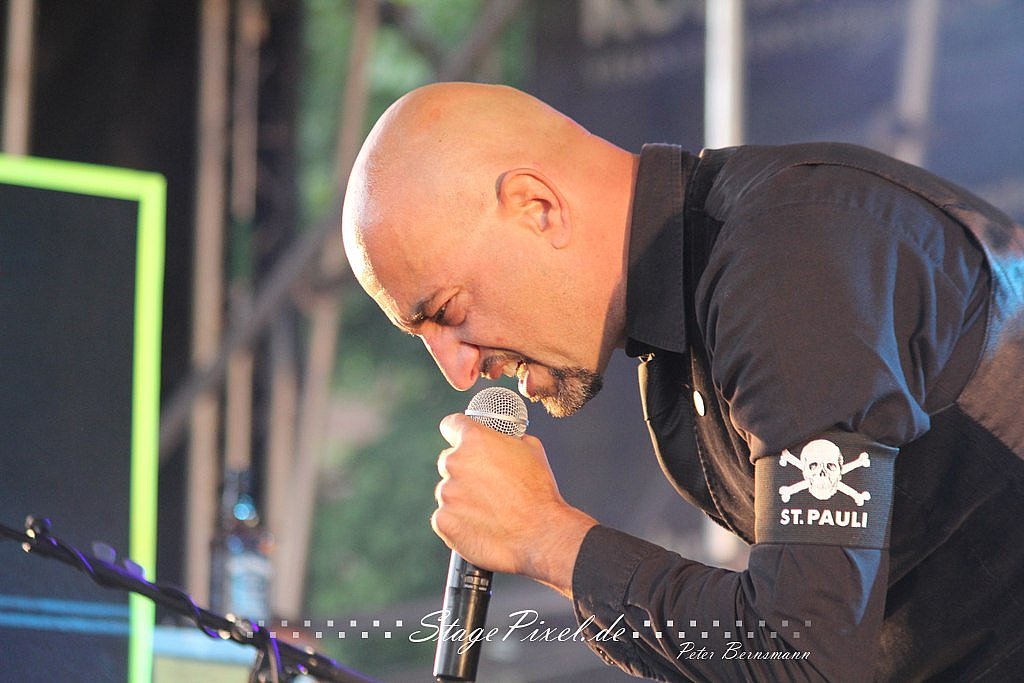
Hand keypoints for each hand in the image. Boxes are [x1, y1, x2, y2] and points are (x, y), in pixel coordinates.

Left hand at [431, 413, 597, 593]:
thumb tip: (504, 439)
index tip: (460, 440)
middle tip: (487, 486)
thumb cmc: (539, 493)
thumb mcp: (531, 450)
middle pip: (450, 461)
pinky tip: (482, 525)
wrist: (540, 534)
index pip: (452, 424)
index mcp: (475, 439)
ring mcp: (446, 492)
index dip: (457, 432)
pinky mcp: (443, 520)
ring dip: (462, 498)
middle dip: (465, 470)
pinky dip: (459, 521)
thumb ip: (508, 439)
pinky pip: (446, 517)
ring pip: (448, 491)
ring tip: (490, 510)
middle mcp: (455, 462)